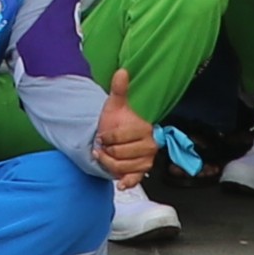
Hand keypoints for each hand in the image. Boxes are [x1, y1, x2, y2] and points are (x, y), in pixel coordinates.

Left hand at [90, 66, 157, 188]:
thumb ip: (119, 89)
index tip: (103, 135)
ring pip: (122, 167)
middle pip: (120, 154)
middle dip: (107, 150)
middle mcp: (150, 145)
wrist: (114, 137)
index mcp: (145, 128)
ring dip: (108, 163)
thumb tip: (122, 71)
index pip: (121, 137)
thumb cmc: (116, 121)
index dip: (107, 137)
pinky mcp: (141, 172)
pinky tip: (120, 182)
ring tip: (105, 156)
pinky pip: (135, 180)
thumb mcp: (115, 105)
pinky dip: (127, 182)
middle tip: (103, 146)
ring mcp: (146, 160)